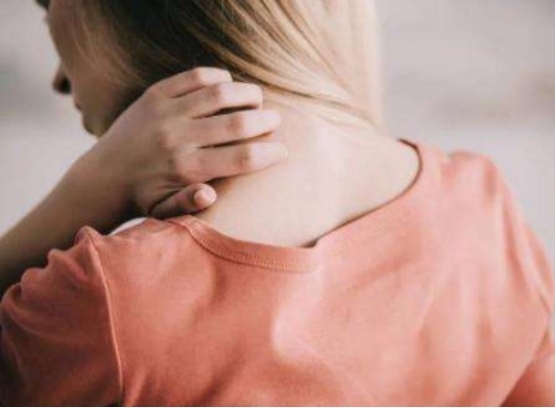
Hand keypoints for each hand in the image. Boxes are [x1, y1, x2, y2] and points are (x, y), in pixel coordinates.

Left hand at [68, 67, 286, 220]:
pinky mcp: (155, 94)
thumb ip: (189, 204)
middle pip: (238, 123)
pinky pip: (195, 76)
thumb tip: (210, 196)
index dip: (270, 152)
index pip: (243, 157)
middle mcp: (179, 138)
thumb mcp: (166, 211)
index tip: (283, 150)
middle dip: (266, 120)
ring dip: (247, 93)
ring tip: (258, 99)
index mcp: (188, 169)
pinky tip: (228, 84)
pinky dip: (218, 77)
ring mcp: (166, 112)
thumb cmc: (144, 197)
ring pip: (220, 93)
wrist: (104, 175)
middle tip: (276, 120)